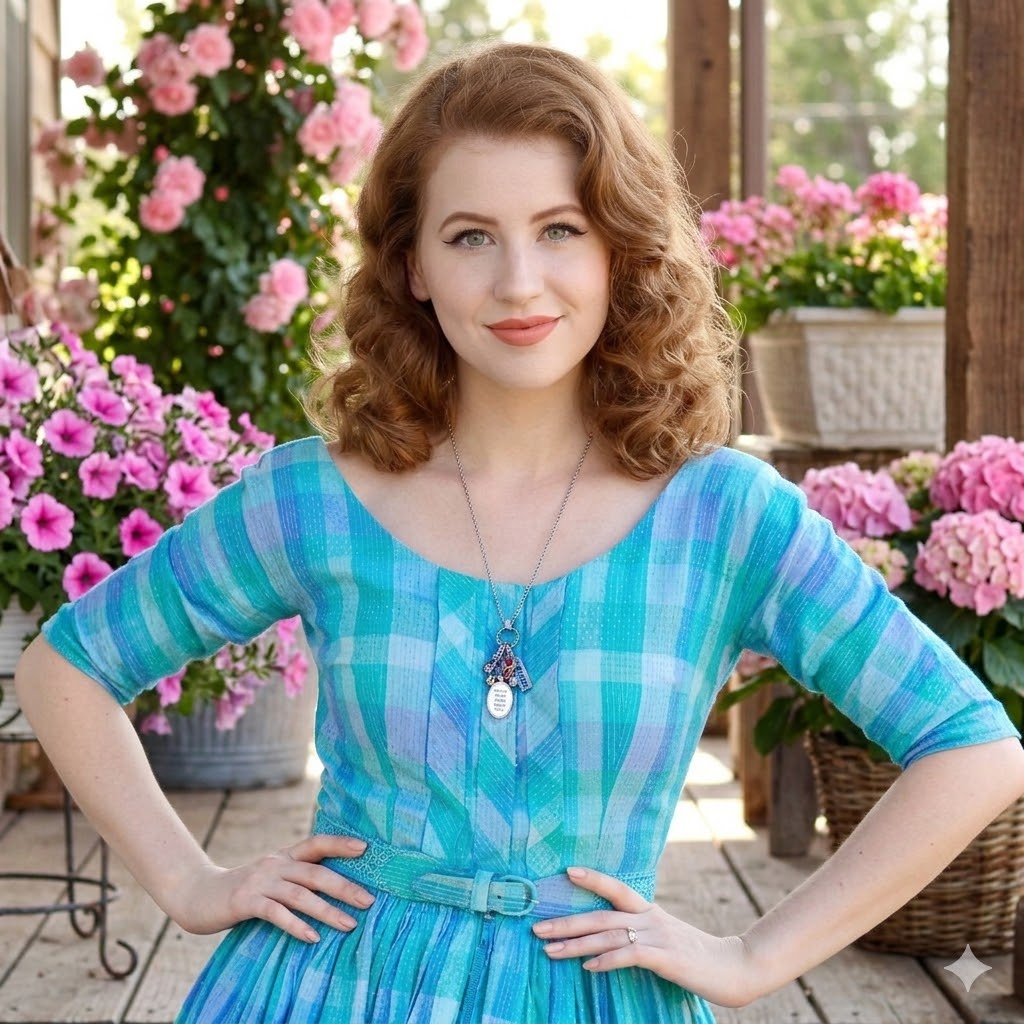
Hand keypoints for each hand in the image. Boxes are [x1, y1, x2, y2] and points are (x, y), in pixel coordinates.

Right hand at [168, 834, 374, 942]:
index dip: (340, 844)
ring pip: (300, 894)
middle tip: (369, 901)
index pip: (316, 844)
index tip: (366, 848)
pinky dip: (296, 925)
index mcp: (284, 856)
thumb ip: (295, 879)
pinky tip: (312, 937)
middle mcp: (275, 864)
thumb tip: (334, 889)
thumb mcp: (270, 877)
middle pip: (316, 873)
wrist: (197, 894)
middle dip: (345, 886)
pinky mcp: (245, 902)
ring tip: (349, 924)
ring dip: (327, 910)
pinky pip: (276, 913)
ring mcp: (260, 882)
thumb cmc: (242, 890)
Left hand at [532, 866, 756, 1008]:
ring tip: (549, 949)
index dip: (593, 878)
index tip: (566, 871)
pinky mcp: (666, 959)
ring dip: (576, 943)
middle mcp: (651, 919)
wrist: (737, 967)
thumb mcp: (668, 939)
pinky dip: (607, 961)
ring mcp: (658, 937)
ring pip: (608, 935)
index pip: (617, 888)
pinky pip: (630, 956)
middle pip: (601, 915)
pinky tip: (589, 967)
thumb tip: (610, 943)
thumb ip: (642, 936)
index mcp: (650, 912)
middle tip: (536, 926)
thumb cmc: (700, 958)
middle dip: (566, 921)